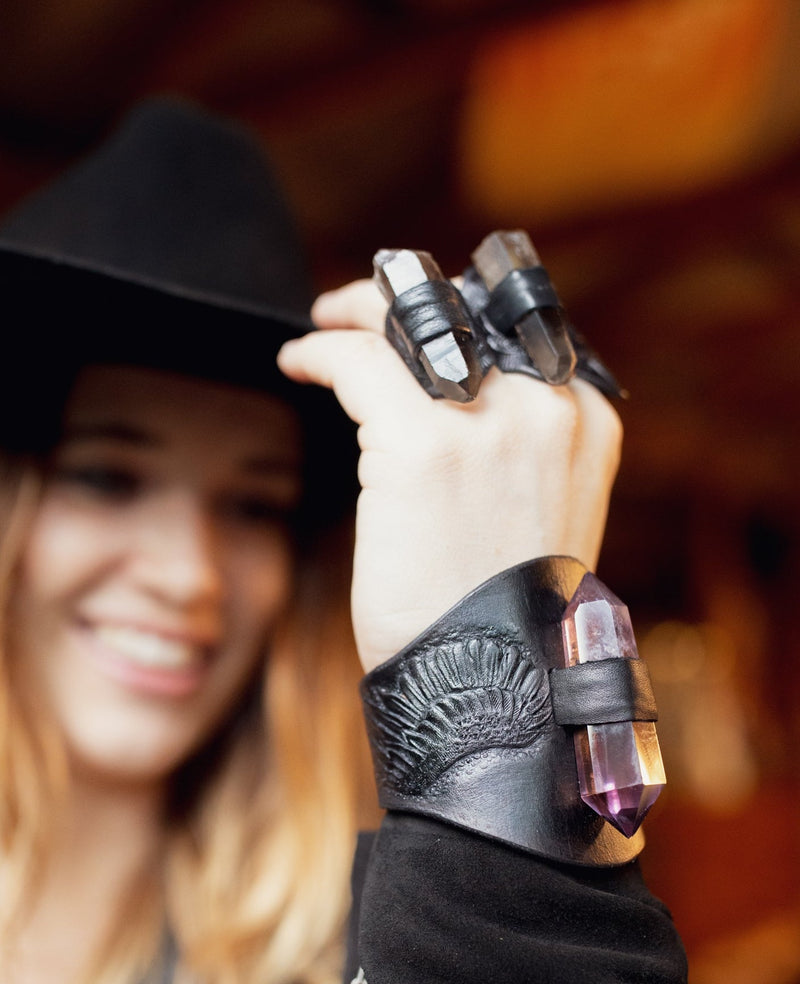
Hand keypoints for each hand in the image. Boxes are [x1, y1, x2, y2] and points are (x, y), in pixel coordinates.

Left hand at [277, 279, 621, 672]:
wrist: (498, 685)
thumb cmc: (507, 615)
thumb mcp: (540, 515)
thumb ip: (519, 453)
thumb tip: (457, 413)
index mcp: (584, 424)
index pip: (515, 336)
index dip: (458, 322)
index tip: (415, 330)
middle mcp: (547, 410)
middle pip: (466, 312)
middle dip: (407, 297)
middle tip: (358, 307)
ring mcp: (490, 423)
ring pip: (409, 322)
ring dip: (358, 311)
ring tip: (324, 322)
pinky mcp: (423, 446)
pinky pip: (357, 363)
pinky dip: (320, 352)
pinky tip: (298, 360)